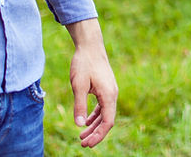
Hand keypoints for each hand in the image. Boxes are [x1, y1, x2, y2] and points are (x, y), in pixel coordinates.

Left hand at [67, 19, 117, 147]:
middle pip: (107, 120)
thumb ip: (79, 105)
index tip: (87, 144)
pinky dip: (95, 116)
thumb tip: (79, 125)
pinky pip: (102, 106)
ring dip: (94, 126)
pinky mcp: (105, 88)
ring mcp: (110, 91)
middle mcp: (112, 94)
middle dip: (96, 133)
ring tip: (82, 136)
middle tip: (82, 144)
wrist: (90, 46)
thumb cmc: (84, 64)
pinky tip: (85, 121)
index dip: (99, 135)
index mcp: (109, 95)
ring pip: (105, 114)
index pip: (108, 122)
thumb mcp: (78, 85)